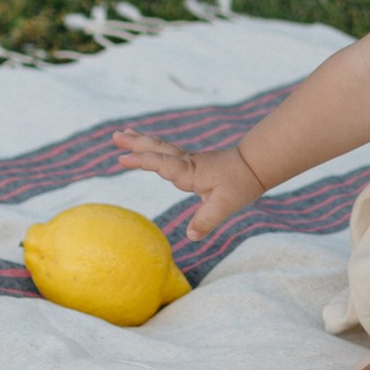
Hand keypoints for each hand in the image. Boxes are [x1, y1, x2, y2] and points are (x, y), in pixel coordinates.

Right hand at [111, 126, 265, 239]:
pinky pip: (166, 151)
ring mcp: (188, 160)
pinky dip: (153, 146)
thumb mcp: (225, 206)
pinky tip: (147, 146)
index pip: (161, 164)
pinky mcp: (191, 162)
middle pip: (157, 149)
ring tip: (123, 133)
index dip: (141, 161)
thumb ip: (206, 220)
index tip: (122, 159)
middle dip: (135, 143)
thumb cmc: (240, 185)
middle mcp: (186, 163)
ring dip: (141, 141)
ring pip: (160, 147)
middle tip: (115, 136)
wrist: (254, 166)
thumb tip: (190, 236)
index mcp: (189, 173)